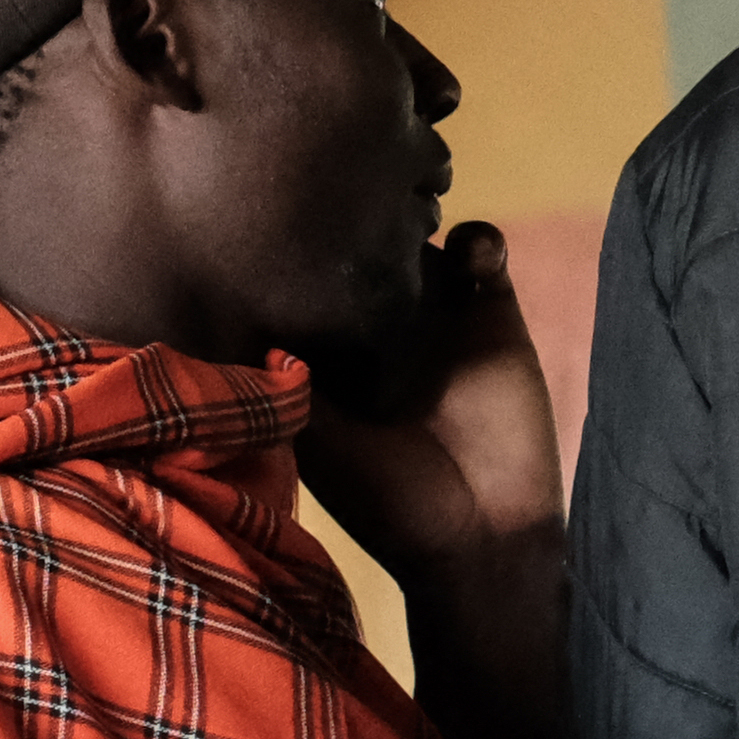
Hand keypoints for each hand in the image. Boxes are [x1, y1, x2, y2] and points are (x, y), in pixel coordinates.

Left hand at [294, 224, 568, 593]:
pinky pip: (483, 256)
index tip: (285, 219)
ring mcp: (432, 316)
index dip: (293, 250)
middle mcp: (374, 328)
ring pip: (418, 242)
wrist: (483, 536)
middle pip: (357, 251)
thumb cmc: (387, 501)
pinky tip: (470, 253)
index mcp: (325, 353)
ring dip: (412, 220)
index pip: (302, 282)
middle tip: (353, 201)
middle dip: (352, 224)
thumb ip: (285, 381)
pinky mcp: (491, 314)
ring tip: (411, 219)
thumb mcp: (318, 443)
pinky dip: (478, 240)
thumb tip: (247, 315)